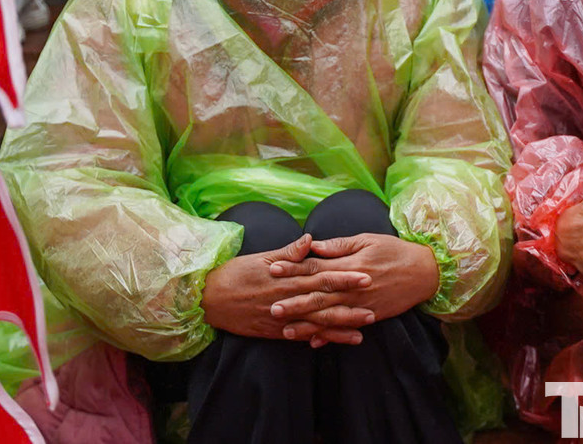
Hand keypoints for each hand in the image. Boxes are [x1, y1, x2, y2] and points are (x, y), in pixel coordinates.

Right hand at [201, 234, 373, 345]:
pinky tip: (332, 342)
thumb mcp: (263, 257)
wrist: (208, 299)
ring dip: (339, 327)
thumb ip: (290, 252)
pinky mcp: (273, 331)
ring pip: (315, 323)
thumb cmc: (236, 273)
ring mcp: (281, 317)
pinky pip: (299, 337)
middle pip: (324, 302)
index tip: (367, 275)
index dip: (346, 277)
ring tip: (362, 330)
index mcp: (288, 277)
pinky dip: (316, 339)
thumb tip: (311, 239)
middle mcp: (288, 298)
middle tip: (374, 307)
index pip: (323, 276)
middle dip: (350, 305)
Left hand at [267, 233, 439, 341]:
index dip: (294, 268)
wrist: (424, 272)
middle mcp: (353, 287)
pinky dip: (330, 335)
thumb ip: (340, 245)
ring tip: (286, 329)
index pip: (316, 266)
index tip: (273, 268)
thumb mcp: (369, 240)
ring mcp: (361, 304)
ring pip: (329, 315)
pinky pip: (346, 327)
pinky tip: (314, 342)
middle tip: (271, 307)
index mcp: (350, 265)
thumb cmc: (395, 251)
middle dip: (294, 301)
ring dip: (307, 323)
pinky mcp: (370, 316)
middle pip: (318, 295)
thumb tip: (315, 246)